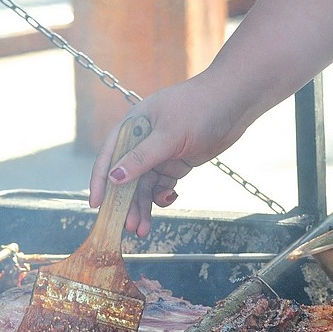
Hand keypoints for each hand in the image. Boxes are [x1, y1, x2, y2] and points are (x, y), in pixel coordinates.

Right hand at [88, 71, 248, 237]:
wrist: (235, 102)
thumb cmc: (199, 108)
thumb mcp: (168, 135)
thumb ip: (141, 158)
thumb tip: (114, 178)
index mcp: (133, 127)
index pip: (109, 157)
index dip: (100, 182)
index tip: (96, 205)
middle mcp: (143, 140)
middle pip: (128, 178)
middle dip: (128, 203)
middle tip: (129, 227)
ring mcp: (160, 152)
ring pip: (146, 186)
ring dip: (145, 206)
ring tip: (144, 229)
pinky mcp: (177, 162)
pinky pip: (163, 184)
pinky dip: (164, 195)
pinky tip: (170, 198)